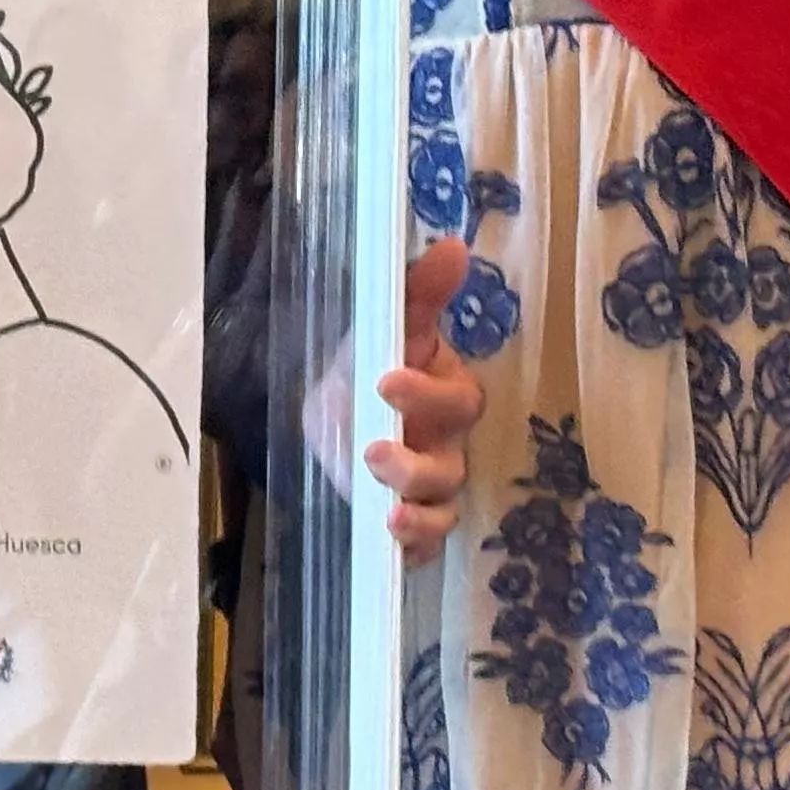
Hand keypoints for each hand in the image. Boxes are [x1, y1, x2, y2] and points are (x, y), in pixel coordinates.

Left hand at [365, 241, 486, 564]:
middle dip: (416, 462)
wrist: (332, 415)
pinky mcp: (411, 525)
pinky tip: (388, 538)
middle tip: (374, 450)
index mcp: (447, 397)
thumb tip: (451, 244)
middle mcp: (448, 447)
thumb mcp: (386, 328)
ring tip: (382, 506)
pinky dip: (411, 545)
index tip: (385, 379)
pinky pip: (423, 544)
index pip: (457, 400)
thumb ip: (419, 293)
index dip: (428, 393)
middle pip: (452, 464)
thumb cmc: (368, 368)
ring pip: (441, 508)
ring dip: (415, 510)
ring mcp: (432, 491)